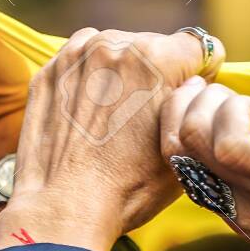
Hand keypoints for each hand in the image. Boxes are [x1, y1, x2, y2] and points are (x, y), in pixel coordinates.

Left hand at [0, 28, 220, 250]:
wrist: (65, 206)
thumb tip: (195, 84)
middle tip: (147, 116)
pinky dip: (91, 77)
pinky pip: (82, 60)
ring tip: (116, 116)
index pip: (200, 47)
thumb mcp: (185, 146)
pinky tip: (90, 112)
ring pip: (117, 49)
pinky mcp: (49, 70)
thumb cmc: (129, 187)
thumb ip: (196, 103)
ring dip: (123, 72)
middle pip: (156, 46)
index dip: (200, 76)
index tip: (188, 98)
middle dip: (159, 73)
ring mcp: (77, 55)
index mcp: (156, 57)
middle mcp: (115, 44)